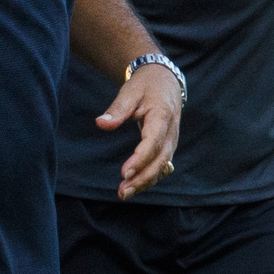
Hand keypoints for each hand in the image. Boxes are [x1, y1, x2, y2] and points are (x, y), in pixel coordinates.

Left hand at [98, 64, 181, 200]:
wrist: (165, 80)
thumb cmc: (145, 86)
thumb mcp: (130, 91)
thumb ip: (117, 109)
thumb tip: (101, 123)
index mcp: (162, 116)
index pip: (153, 142)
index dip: (140, 160)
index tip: (124, 173)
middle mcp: (171, 132)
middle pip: (160, 160)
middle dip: (142, 178)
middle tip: (122, 191)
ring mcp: (172, 140)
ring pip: (162, 167)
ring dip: (145, 182)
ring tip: (124, 193)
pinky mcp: (168, 146)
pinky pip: (162, 166)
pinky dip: (150, 178)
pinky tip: (135, 187)